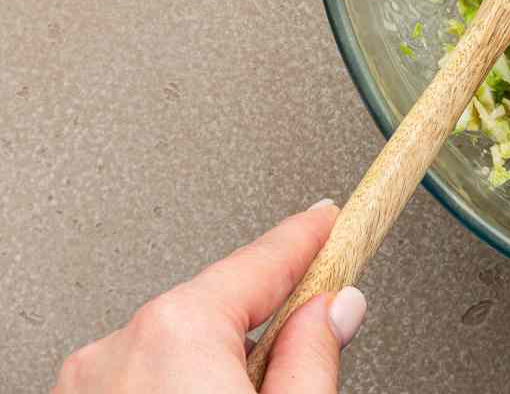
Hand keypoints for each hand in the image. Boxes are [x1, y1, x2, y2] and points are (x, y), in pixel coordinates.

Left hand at [52, 200, 365, 392]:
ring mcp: (89, 381)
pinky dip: (171, 385)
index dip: (309, 236)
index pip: (265, 261)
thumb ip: (316, 357)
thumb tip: (335, 309)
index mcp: (179, 332)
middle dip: (264, 323)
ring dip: (213, 363)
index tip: (330, 217)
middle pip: (219, 307)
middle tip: (306, 351)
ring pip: (175, 346)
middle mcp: (121, 347)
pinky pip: (139, 376)